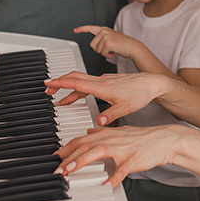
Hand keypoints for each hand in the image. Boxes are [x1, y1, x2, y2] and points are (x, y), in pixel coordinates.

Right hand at [45, 70, 162, 125]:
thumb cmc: (141, 93)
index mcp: (102, 87)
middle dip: (59, 83)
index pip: (76, 83)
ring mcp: (103, 80)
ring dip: (67, 88)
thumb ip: (111, 115)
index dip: (60, 83)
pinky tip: (76, 97)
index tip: (48, 83)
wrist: (152, 83)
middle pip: (74, 78)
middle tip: (47, 90)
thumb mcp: (126, 108)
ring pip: (80, 81)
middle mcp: (100, 81)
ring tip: (58, 98)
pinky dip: (78, 89)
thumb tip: (99, 122)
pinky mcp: (107, 82)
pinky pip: (87, 84)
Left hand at [55, 124, 183, 185]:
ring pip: (98, 152)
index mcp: (108, 134)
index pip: (81, 139)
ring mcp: (122, 150)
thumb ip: (103, 132)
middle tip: (56, 168)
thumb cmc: (143, 138)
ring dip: (82, 161)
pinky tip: (105, 186)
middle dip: (68, 156)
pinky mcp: (132, 160)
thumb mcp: (121, 131)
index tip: (55, 157)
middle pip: (85, 145)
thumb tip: (89, 132)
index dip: (66, 148)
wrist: (164, 140)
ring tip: (70, 170)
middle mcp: (112, 140)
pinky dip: (112, 179)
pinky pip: (121, 171)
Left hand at [75, 25, 144, 60]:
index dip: (81, 29)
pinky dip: (107, 55)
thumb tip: (95, 46)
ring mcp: (105, 36)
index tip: (75, 30)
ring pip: (97, 50)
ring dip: (104, 53)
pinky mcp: (107, 42)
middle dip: (99, 50)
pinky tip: (113, 52)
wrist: (132, 47)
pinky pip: (102, 53)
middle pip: (92, 45)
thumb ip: (102, 40)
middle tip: (109, 49)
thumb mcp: (111, 39)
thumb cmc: (122, 45)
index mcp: (104, 30)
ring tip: (112, 50)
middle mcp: (103, 31)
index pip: (90, 28)